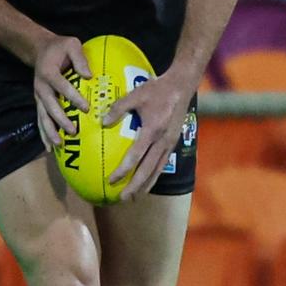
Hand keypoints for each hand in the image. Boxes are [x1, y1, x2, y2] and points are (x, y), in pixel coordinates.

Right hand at [33, 34, 90, 151]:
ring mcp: (39, 96)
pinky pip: (40, 119)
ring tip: (59, 144)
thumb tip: (89, 75)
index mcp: (49, 72)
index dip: (73, 97)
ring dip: (50, 131)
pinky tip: (49, 147)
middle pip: (50, 105)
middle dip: (61, 119)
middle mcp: (41, 87)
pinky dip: (44, 134)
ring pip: (43, 116)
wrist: (40, 50)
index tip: (86, 108)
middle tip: (74, 131)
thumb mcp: (71, 44)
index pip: (62, 86)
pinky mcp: (39, 102)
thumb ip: (79, 58)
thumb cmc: (59, 47)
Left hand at [103, 71, 191, 199]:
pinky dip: (154, 175)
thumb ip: (118, 108)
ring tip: (135, 197)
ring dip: (145, 184)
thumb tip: (102, 122)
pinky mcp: (173, 142)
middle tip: (123, 198)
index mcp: (152, 130)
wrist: (182, 86)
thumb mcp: (135, 94)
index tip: (111, 180)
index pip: (136, 156)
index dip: (123, 170)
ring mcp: (170, 143)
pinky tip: (146, 181)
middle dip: (135, 186)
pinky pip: (162, 163)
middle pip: (148, 170)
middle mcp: (163, 141)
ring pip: (157, 170)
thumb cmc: (157, 89)